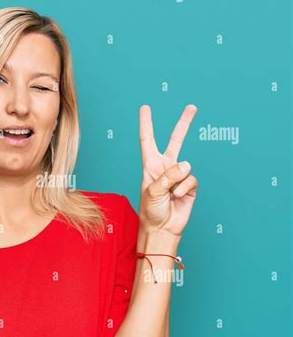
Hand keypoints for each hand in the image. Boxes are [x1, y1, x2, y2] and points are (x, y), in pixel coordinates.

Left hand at [138, 104, 198, 238]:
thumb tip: (186, 164)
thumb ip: (169, 175)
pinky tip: (178, 197)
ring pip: (185, 166)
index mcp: (150, 165)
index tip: (145, 108)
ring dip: (177, 182)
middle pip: (176, 141)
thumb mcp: (153, 191)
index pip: (148, 140)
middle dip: (184, 124)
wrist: (162, 229)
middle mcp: (165, 168)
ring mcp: (178, 176)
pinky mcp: (190, 186)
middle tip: (191, 107)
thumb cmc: (151, 211)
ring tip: (169, 194)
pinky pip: (191, 180)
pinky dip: (184, 188)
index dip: (146, 124)